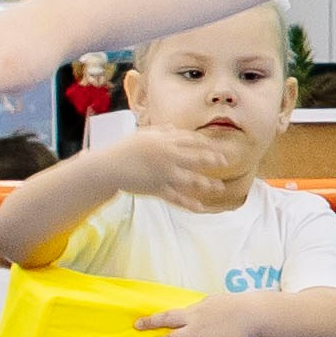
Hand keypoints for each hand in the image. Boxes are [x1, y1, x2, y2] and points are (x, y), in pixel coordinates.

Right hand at [110, 127, 235, 209]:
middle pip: (197, 157)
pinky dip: (190, 204)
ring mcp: (165, 174)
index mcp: (165, 141)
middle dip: (213, 159)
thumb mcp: (143, 134)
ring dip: (207, 184)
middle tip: (226, 162)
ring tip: (219, 187)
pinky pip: (177, 198)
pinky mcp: (158, 189)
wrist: (109, 167)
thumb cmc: (125, 149)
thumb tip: (173, 127)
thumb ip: (161, 131)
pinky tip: (202, 208)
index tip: (217, 146)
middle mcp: (169, 157)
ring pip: (191, 179)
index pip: (192, 140)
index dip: (207, 143)